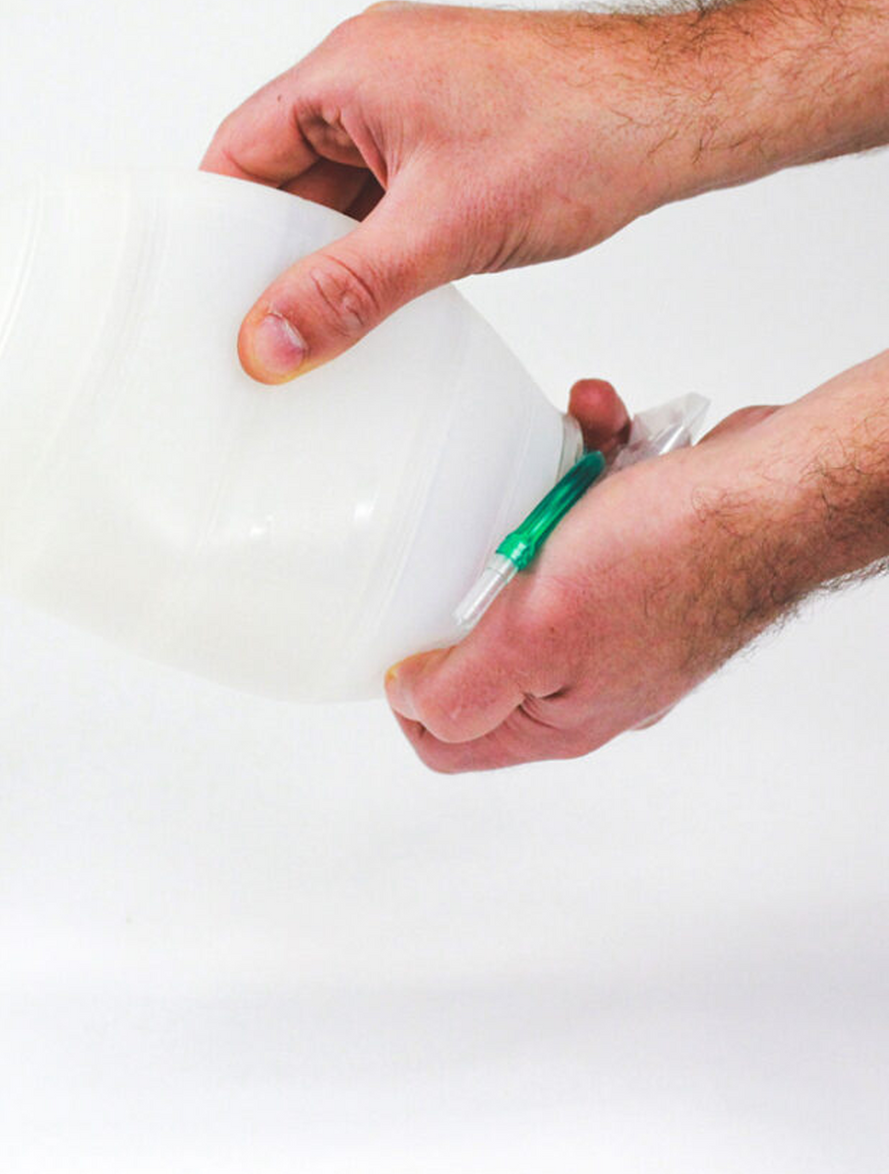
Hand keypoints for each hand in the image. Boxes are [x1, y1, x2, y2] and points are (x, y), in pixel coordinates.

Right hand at [202, 2, 754, 382]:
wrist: (686, 108)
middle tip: (266, 317)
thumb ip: (346, 291)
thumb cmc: (583, 127)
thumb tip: (269, 339)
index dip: (217, 225)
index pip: (238, 151)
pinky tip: (381, 288)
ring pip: (336, 187)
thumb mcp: (442, 228)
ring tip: (329, 309)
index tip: (206, 289)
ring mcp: (412, 99)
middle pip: (283, 173)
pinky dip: (374, 237)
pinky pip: (381, 189)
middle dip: (279, 246)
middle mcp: (371, 73)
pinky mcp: (447, 128)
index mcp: (348, 69)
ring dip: (333, 246)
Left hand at [386, 387, 791, 771]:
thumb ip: (467, 686)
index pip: (449, 738)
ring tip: (556, 465)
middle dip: (469, 569)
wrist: (775, 490)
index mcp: (555, 718)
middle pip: (478, 643)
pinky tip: (596, 434)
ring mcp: (607, 618)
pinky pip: (576, 518)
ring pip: (526, 564)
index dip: (408, 687)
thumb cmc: (677, 557)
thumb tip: (407, 700)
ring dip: (530, 498)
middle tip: (480, 530)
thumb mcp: (541, 636)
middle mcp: (580, 677)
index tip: (399, 618)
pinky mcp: (631, 562)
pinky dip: (580, 471)